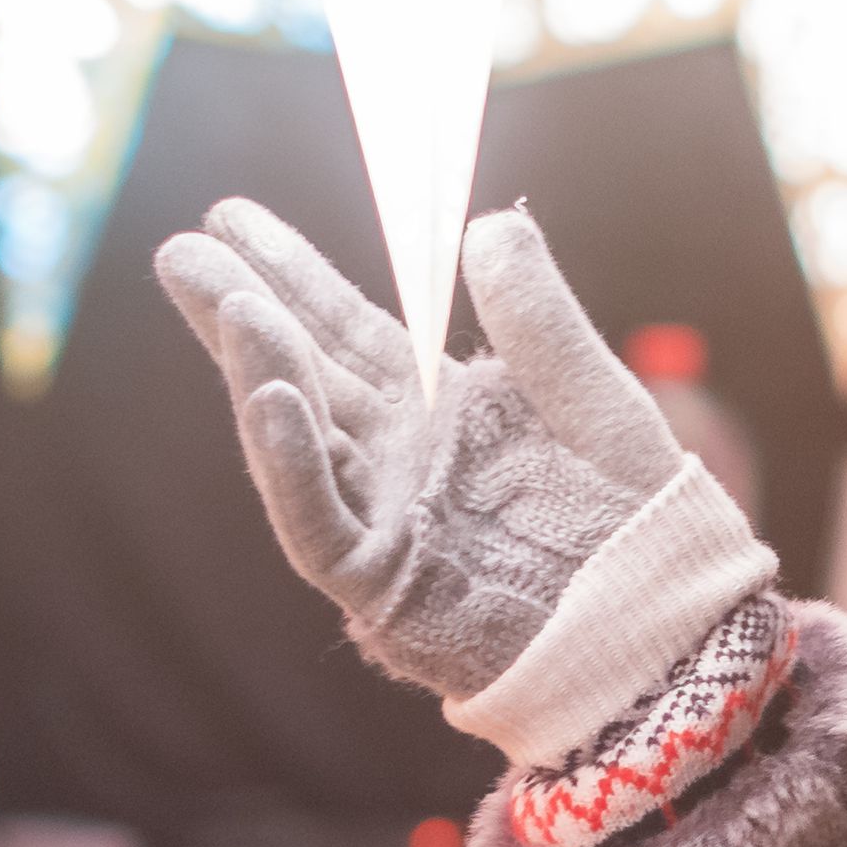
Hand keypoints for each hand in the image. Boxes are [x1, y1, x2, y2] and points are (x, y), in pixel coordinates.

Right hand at [155, 201, 774, 764]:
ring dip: (261, 375)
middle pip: (304, 374)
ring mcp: (385, 522)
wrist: (665, 631)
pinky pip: (323, 525)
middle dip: (241, 312)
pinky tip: (272, 397)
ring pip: (302, 442)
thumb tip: (490, 221)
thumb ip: (542, 322)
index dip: (292, 273)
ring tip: (231, 305)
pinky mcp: (385, 589)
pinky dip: (293, 464)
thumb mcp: (595, 402)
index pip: (349, 329)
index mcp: (441, 412)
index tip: (231, 215)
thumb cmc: (638, 524)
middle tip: (181, 251)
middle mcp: (397, 462)